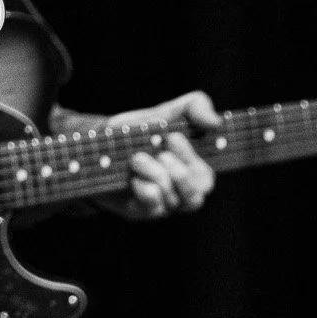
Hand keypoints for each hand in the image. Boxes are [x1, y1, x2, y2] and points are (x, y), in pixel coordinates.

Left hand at [104, 90, 220, 220]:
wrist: (100, 143)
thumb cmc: (140, 129)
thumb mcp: (167, 111)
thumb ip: (195, 107)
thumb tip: (216, 121)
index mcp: (191, 169)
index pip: (206, 177)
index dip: (192, 159)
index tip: (172, 137)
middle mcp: (179, 191)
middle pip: (196, 196)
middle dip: (179, 173)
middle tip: (160, 153)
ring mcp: (161, 204)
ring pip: (173, 200)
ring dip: (155, 174)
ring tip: (137, 158)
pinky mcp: (141, 210)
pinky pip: (152, 208)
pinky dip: (144, 189)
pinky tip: (133, 178)